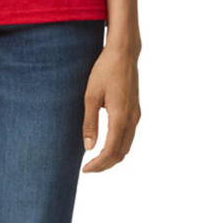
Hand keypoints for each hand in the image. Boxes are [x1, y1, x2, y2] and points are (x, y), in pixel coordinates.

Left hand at [81, 43, 140, 171]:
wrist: (123, 53)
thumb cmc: (105, 70)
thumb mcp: (91, 95)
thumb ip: (90, 123)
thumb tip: (88, 148)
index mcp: (120, 117)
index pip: (111, 151)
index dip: (98, 165)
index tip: (85, 169)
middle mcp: (132, 119)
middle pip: (121, 153)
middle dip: (105, 165)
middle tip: (88, 168)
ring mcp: (136, 115)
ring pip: (127, 146)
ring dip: (112, 157)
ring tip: (95, 159)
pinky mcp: (135, 110)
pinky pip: (129, 136)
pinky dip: (118, 146)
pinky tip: (106, 144)